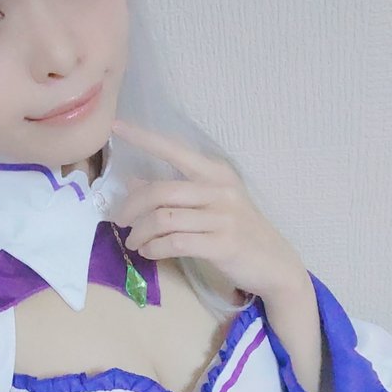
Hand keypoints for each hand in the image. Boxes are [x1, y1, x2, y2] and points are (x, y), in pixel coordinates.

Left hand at [110, 119, 307, 302]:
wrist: (275, 264)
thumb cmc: (239, 232)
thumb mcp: (210, 205)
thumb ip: (175, 194)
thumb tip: (134, 183)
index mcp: (216, 173)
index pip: (174, 150)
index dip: (144, 138)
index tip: (116, 127)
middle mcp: (220, 190)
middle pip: (160, 191)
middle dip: (132, 207)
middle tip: (120, 221)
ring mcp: (222, 217)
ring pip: (164, 218)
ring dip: (140, 233)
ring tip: (134, 242)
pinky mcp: (222, 245)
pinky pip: (175, 242)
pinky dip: (154, 248)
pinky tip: (150, 252)